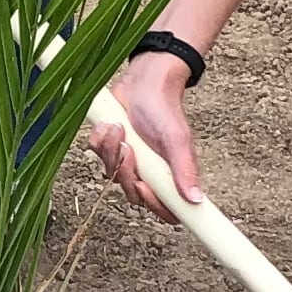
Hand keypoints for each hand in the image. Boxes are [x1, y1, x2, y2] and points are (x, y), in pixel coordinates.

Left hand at [89, 52, 204, 223]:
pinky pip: (96, 156)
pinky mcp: (108, 149)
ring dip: (112, 151)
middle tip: (129, 149)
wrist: (143, 82)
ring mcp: (127, 162)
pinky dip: (100, 140)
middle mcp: (148, 174)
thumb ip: (184, 170)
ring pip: (111, 175)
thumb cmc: (164, 110)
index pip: (165, 209)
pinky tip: (111, 124)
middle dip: (126, 172)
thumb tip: (195, 200)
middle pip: (132, 194)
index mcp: (169, 176)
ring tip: (121, 128)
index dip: (153, 204)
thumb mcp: (177, 140)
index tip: (144, 186)